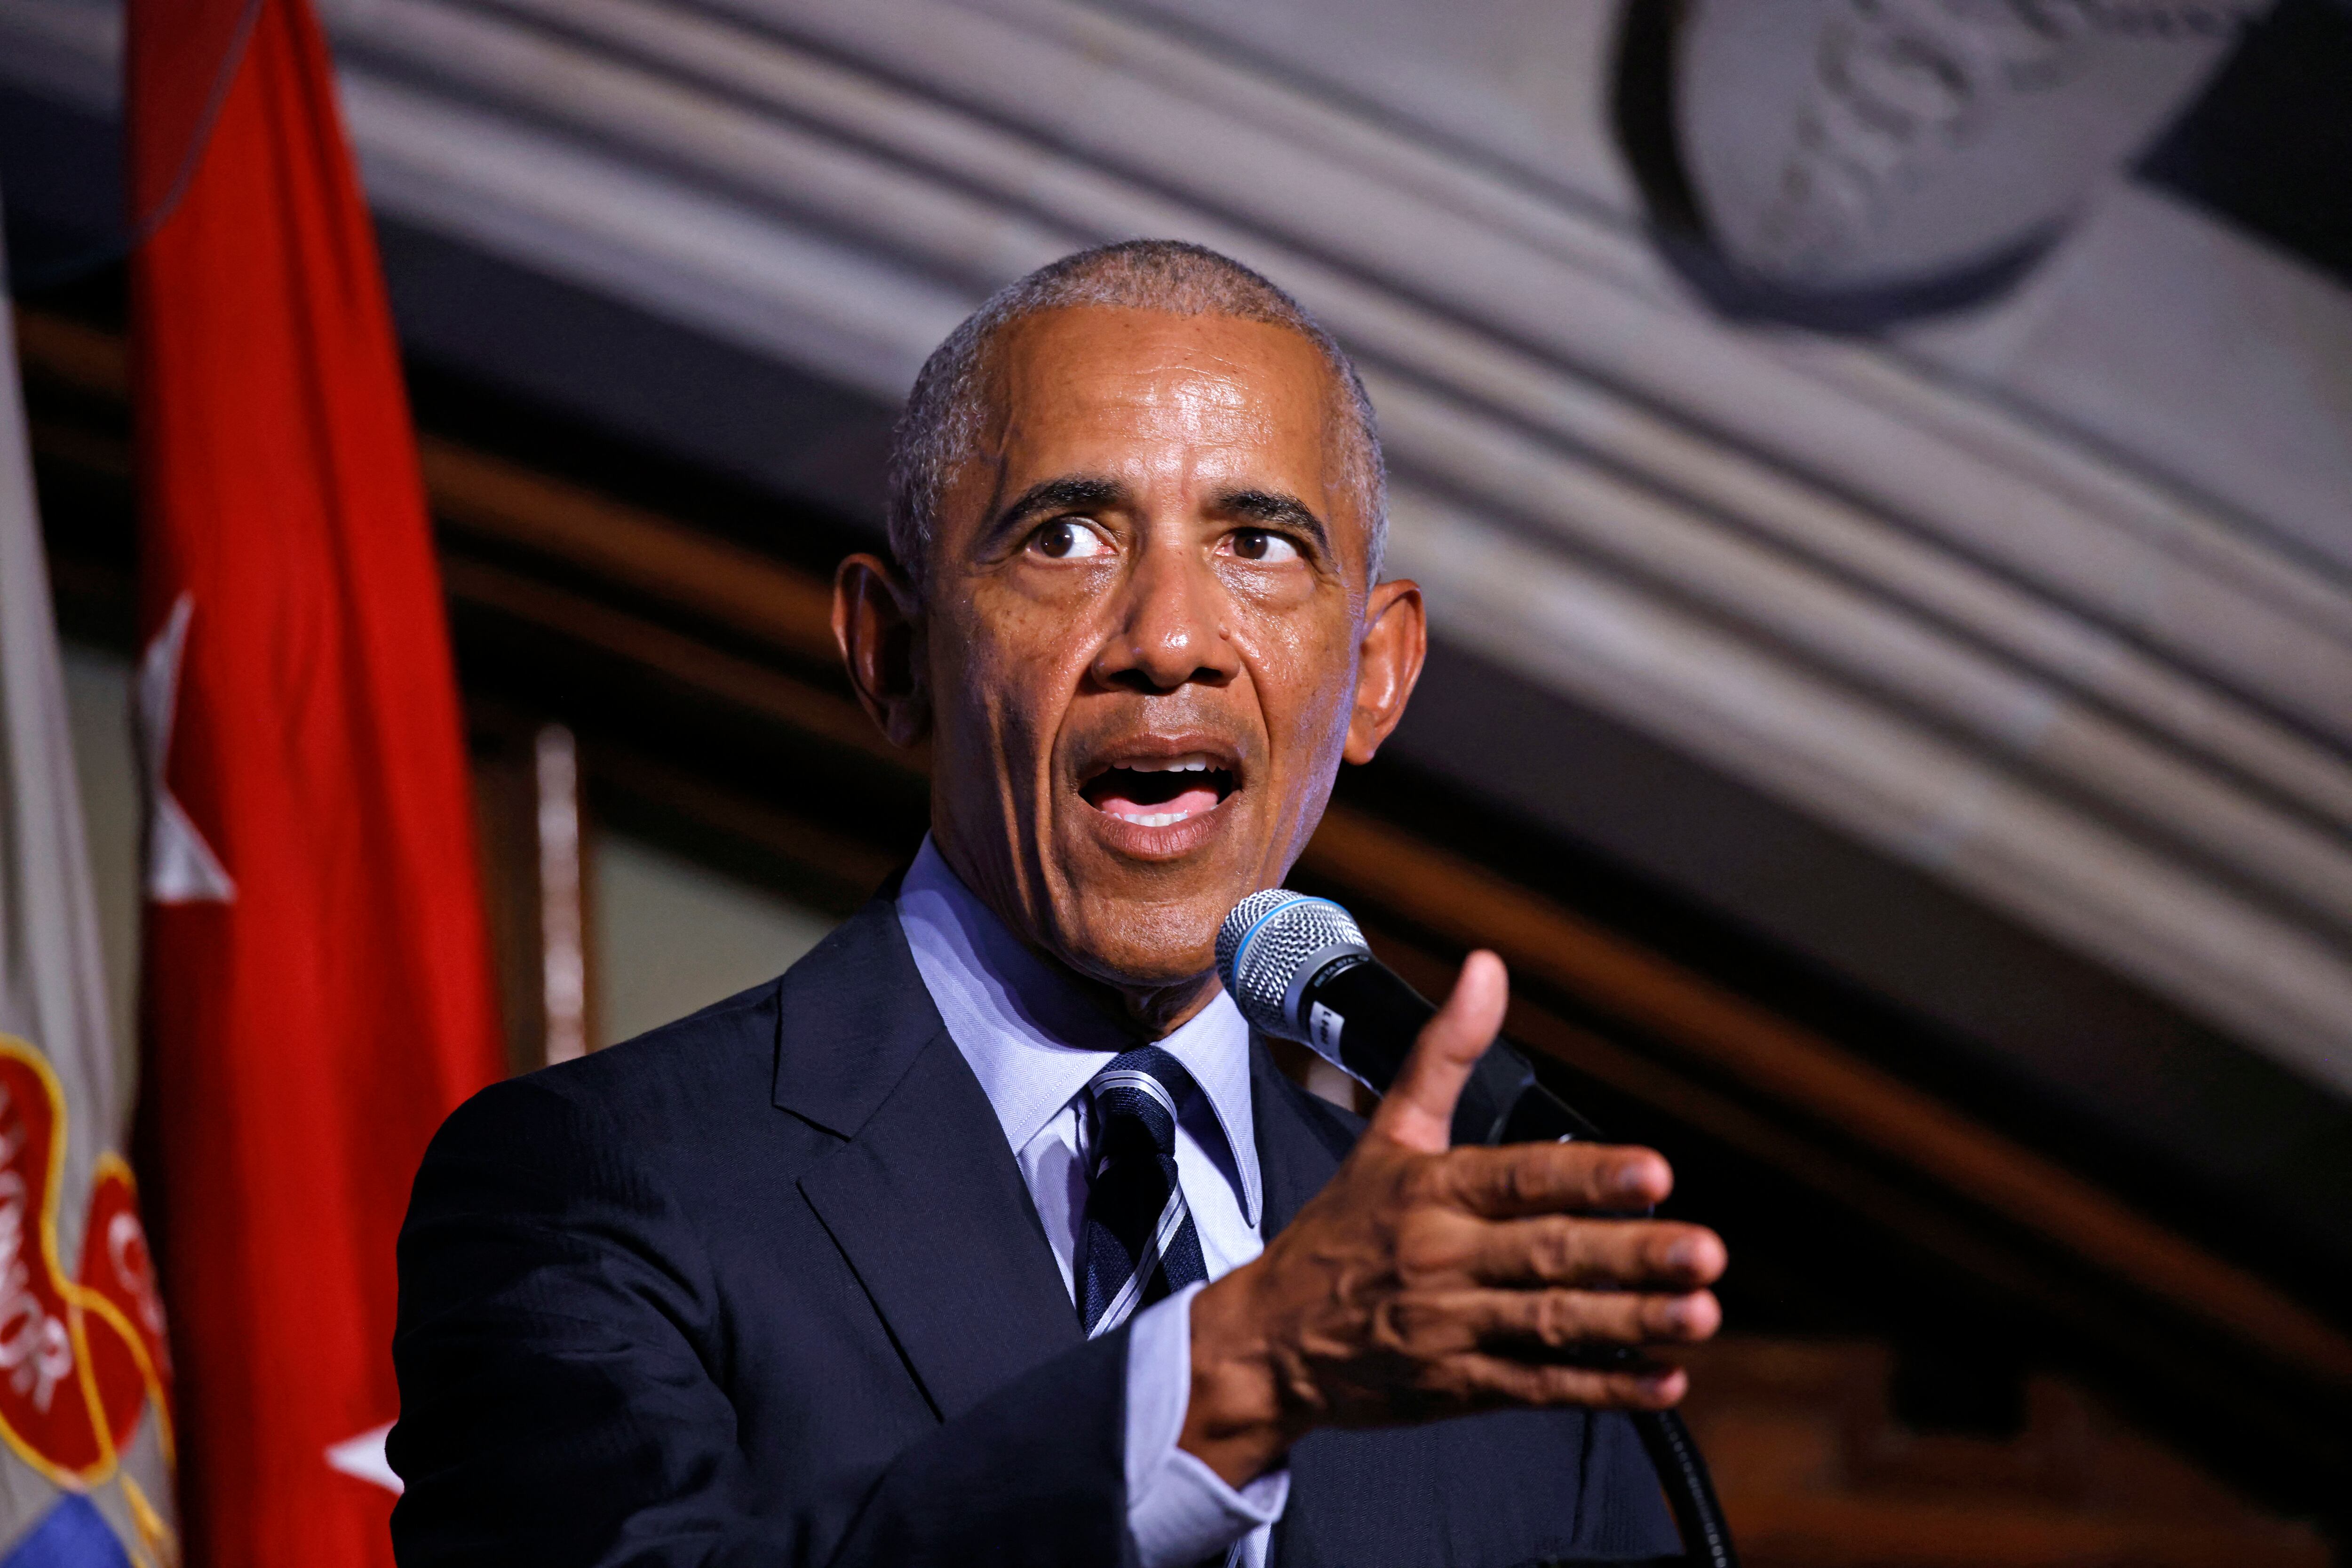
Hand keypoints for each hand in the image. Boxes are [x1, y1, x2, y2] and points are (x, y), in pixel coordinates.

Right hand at [1180, 951, 1725, 1487]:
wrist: (1269, 1342)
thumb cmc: (1339, 1231)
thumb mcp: (1388, 1134)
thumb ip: (1447, 1053)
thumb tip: (1487, 969)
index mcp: (1430, 1191)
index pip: (1518, 1179)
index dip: (1588, 1177)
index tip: (1654, 1173)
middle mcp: (1443, 1258)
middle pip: (1548, 1254)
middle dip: (1631, 1255)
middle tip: (1703, 1251)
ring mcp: (1455, 1328)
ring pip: (1554, 1323)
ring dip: (1632, 1320)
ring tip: (1699, 1313)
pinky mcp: (1464, 1386)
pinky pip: (1543, 1387)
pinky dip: (1606, 1386)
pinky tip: (1662, 1379)